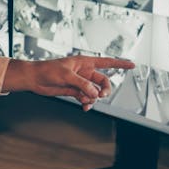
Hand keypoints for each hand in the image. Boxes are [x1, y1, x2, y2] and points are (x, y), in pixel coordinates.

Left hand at [2, 56, 135, 110]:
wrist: (35, 79)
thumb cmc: (48, 70)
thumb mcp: (66, 75)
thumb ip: (82, 84)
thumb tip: (94, 92)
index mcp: (85, 62)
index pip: (107, 62)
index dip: (120, 63)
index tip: (133, 65)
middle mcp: (84, 72)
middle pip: (103, 81)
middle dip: (104, 89)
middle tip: (100, 95)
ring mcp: (80, 82)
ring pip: (95, 92)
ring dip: (93, 98)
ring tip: (86, 101)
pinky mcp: (75, 91)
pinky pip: (87, 98)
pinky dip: (87, 102)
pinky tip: (84, 106)